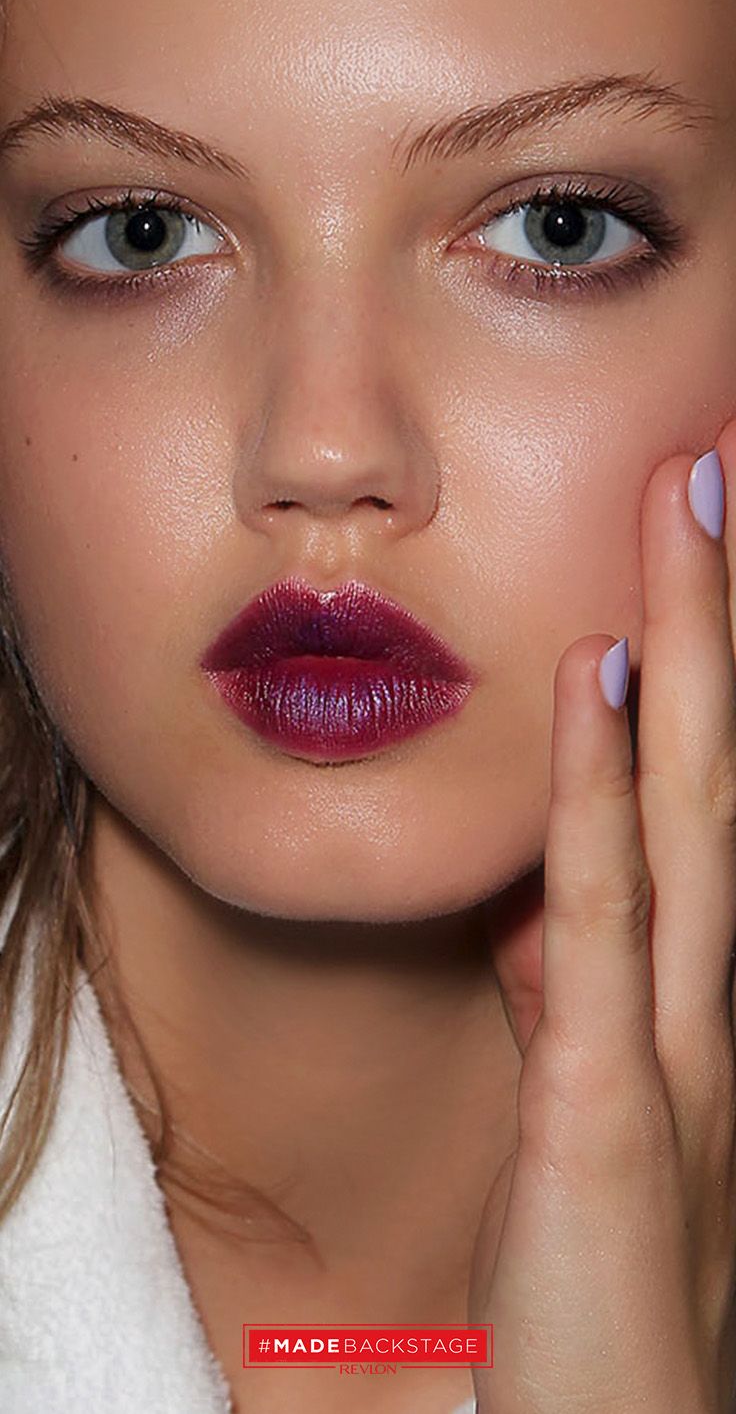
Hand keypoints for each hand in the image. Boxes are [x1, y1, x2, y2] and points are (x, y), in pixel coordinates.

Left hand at [470, 427, 735, 1412]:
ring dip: (684, 652)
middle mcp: (707, 999)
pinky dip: (598, 796)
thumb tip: (543, 910)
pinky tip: (591, 684)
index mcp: (692, 999)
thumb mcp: (587, 1110)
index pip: (699, 801)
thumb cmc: (607, 1296)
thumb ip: (571, 1000)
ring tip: (681, 511)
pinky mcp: (607, 1108)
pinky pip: (601, 920)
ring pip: (686, 810)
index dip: (699, 672)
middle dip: (713, 617)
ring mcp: (674, 1046)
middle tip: (709, 472)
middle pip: (714, 769)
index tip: (686, 557)